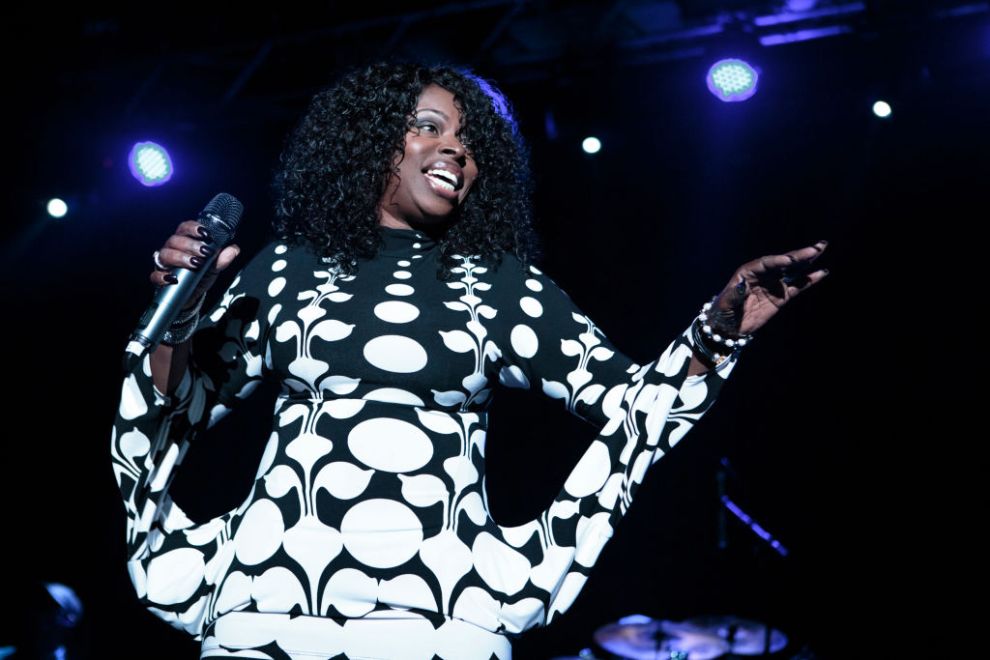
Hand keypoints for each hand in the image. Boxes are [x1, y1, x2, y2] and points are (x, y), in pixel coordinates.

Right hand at [151, 220, 240, 300]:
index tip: (205, 233)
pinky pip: (155, 275)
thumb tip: (234, 249)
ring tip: (195, 263)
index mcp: (184, 242)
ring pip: (165, 254)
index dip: (193, 228)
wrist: (191, 296)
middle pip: (175, 240)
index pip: (184, 229)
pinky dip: (163, 276)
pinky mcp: (159, 277)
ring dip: (180, 257)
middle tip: (204, 252)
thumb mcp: (213, 268)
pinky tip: (173, 278)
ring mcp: (164, 263)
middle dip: (190, 245)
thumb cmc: (200, 276)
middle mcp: (172, 249)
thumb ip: (221, 259)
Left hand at [710, 240, 829, 336]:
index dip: (778, 261)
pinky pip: (797, 286)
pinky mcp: (781, 297)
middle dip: (798, 255)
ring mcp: (773, 285)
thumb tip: (740, 285)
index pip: (765, 263)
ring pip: (792, 271)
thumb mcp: (725, 303)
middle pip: (782, 262)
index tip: (789, 260)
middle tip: (816, 247)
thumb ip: (734, 294)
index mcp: (747, 272)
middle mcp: (763, 275)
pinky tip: (822, 272)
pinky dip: (809, 280)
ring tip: (821, 249)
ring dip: (807, 261)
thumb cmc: (722, 312)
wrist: (728, 327)